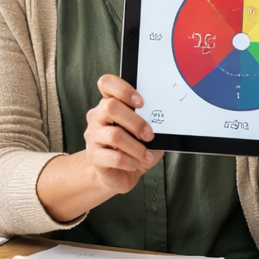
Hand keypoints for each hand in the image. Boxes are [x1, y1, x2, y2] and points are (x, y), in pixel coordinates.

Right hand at [83, 74, 161, 194]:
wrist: (117, 174)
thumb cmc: (132, 149)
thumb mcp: (144, 133)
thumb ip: (150, 123)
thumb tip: (165, 122)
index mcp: (109, 104)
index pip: (106, 83)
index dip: (123, 89)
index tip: (141, 102)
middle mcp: (97, 117)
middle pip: (110, 107)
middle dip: (136, 122)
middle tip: (149, 135)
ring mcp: (93, 136)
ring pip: (114, 135)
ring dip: (136, 147)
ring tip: (147, 156)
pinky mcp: (94, 156)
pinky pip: (114, 157)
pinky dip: (130, 161)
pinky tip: (136, 164)